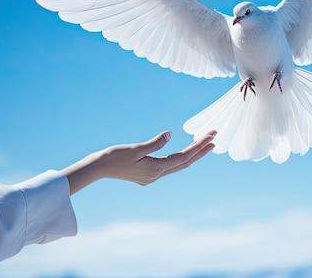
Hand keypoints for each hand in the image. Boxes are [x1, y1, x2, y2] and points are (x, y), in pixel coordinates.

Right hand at [62, 131, 215, 193]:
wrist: (98, 169)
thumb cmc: (113, 157)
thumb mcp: (135, 148)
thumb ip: (155, 142)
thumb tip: (170, 134)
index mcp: (155, 169)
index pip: (183, 157)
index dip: (199, 147)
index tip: (211, 136)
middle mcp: (156, 175)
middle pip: (185, 163)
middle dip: (200, 150)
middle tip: (214, 137)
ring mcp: (151, 177)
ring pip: (178, 165)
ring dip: (192, 155)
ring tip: (204, 143)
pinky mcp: (147, 175)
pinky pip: (169, 166)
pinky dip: (180, 158)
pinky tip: (184, 152)